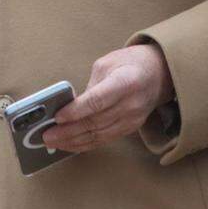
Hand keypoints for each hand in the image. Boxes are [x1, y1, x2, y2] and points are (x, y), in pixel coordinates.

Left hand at [41, 44, 174, 153]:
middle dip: (68, 131)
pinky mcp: (130, 128)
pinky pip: (105, 140)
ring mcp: (132, 119)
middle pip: (95, 122)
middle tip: (47, 135)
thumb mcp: (107, 63)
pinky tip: (70, 145)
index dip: (76, 111)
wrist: (160, 73)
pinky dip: (86, 144)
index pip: (97, 101)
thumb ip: (90, 84)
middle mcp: (130, 104)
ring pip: (99, 135)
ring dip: (74, 141)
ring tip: (54, 142)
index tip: (57, 117)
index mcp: (125, 82)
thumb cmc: (131, 63)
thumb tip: (71, 105)